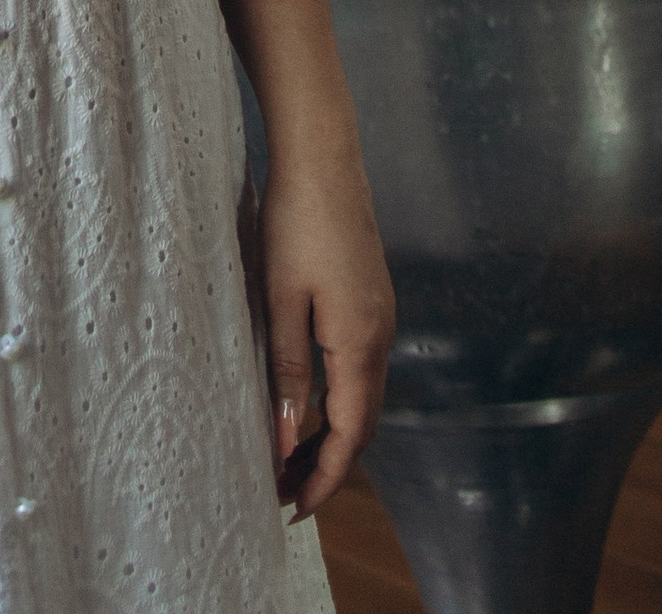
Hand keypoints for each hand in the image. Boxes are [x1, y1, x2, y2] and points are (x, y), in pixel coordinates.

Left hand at [260, 144, 393, 519]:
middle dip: (329, 465)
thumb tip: (286, 441)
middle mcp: (381, 336)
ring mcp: (380, 314)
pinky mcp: (371, 298)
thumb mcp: (281, 300)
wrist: (322, 154)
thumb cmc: (296, 222)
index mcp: (360, 343)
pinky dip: (339, 400)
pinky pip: (361, 369)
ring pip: (364, 398)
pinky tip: (308, 400)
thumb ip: (287, 373)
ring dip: (334, 434)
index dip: (325, 478)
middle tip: (285, 492)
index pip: (350, 435)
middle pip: (363, 425)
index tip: (293, 508)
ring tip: (290, 456)